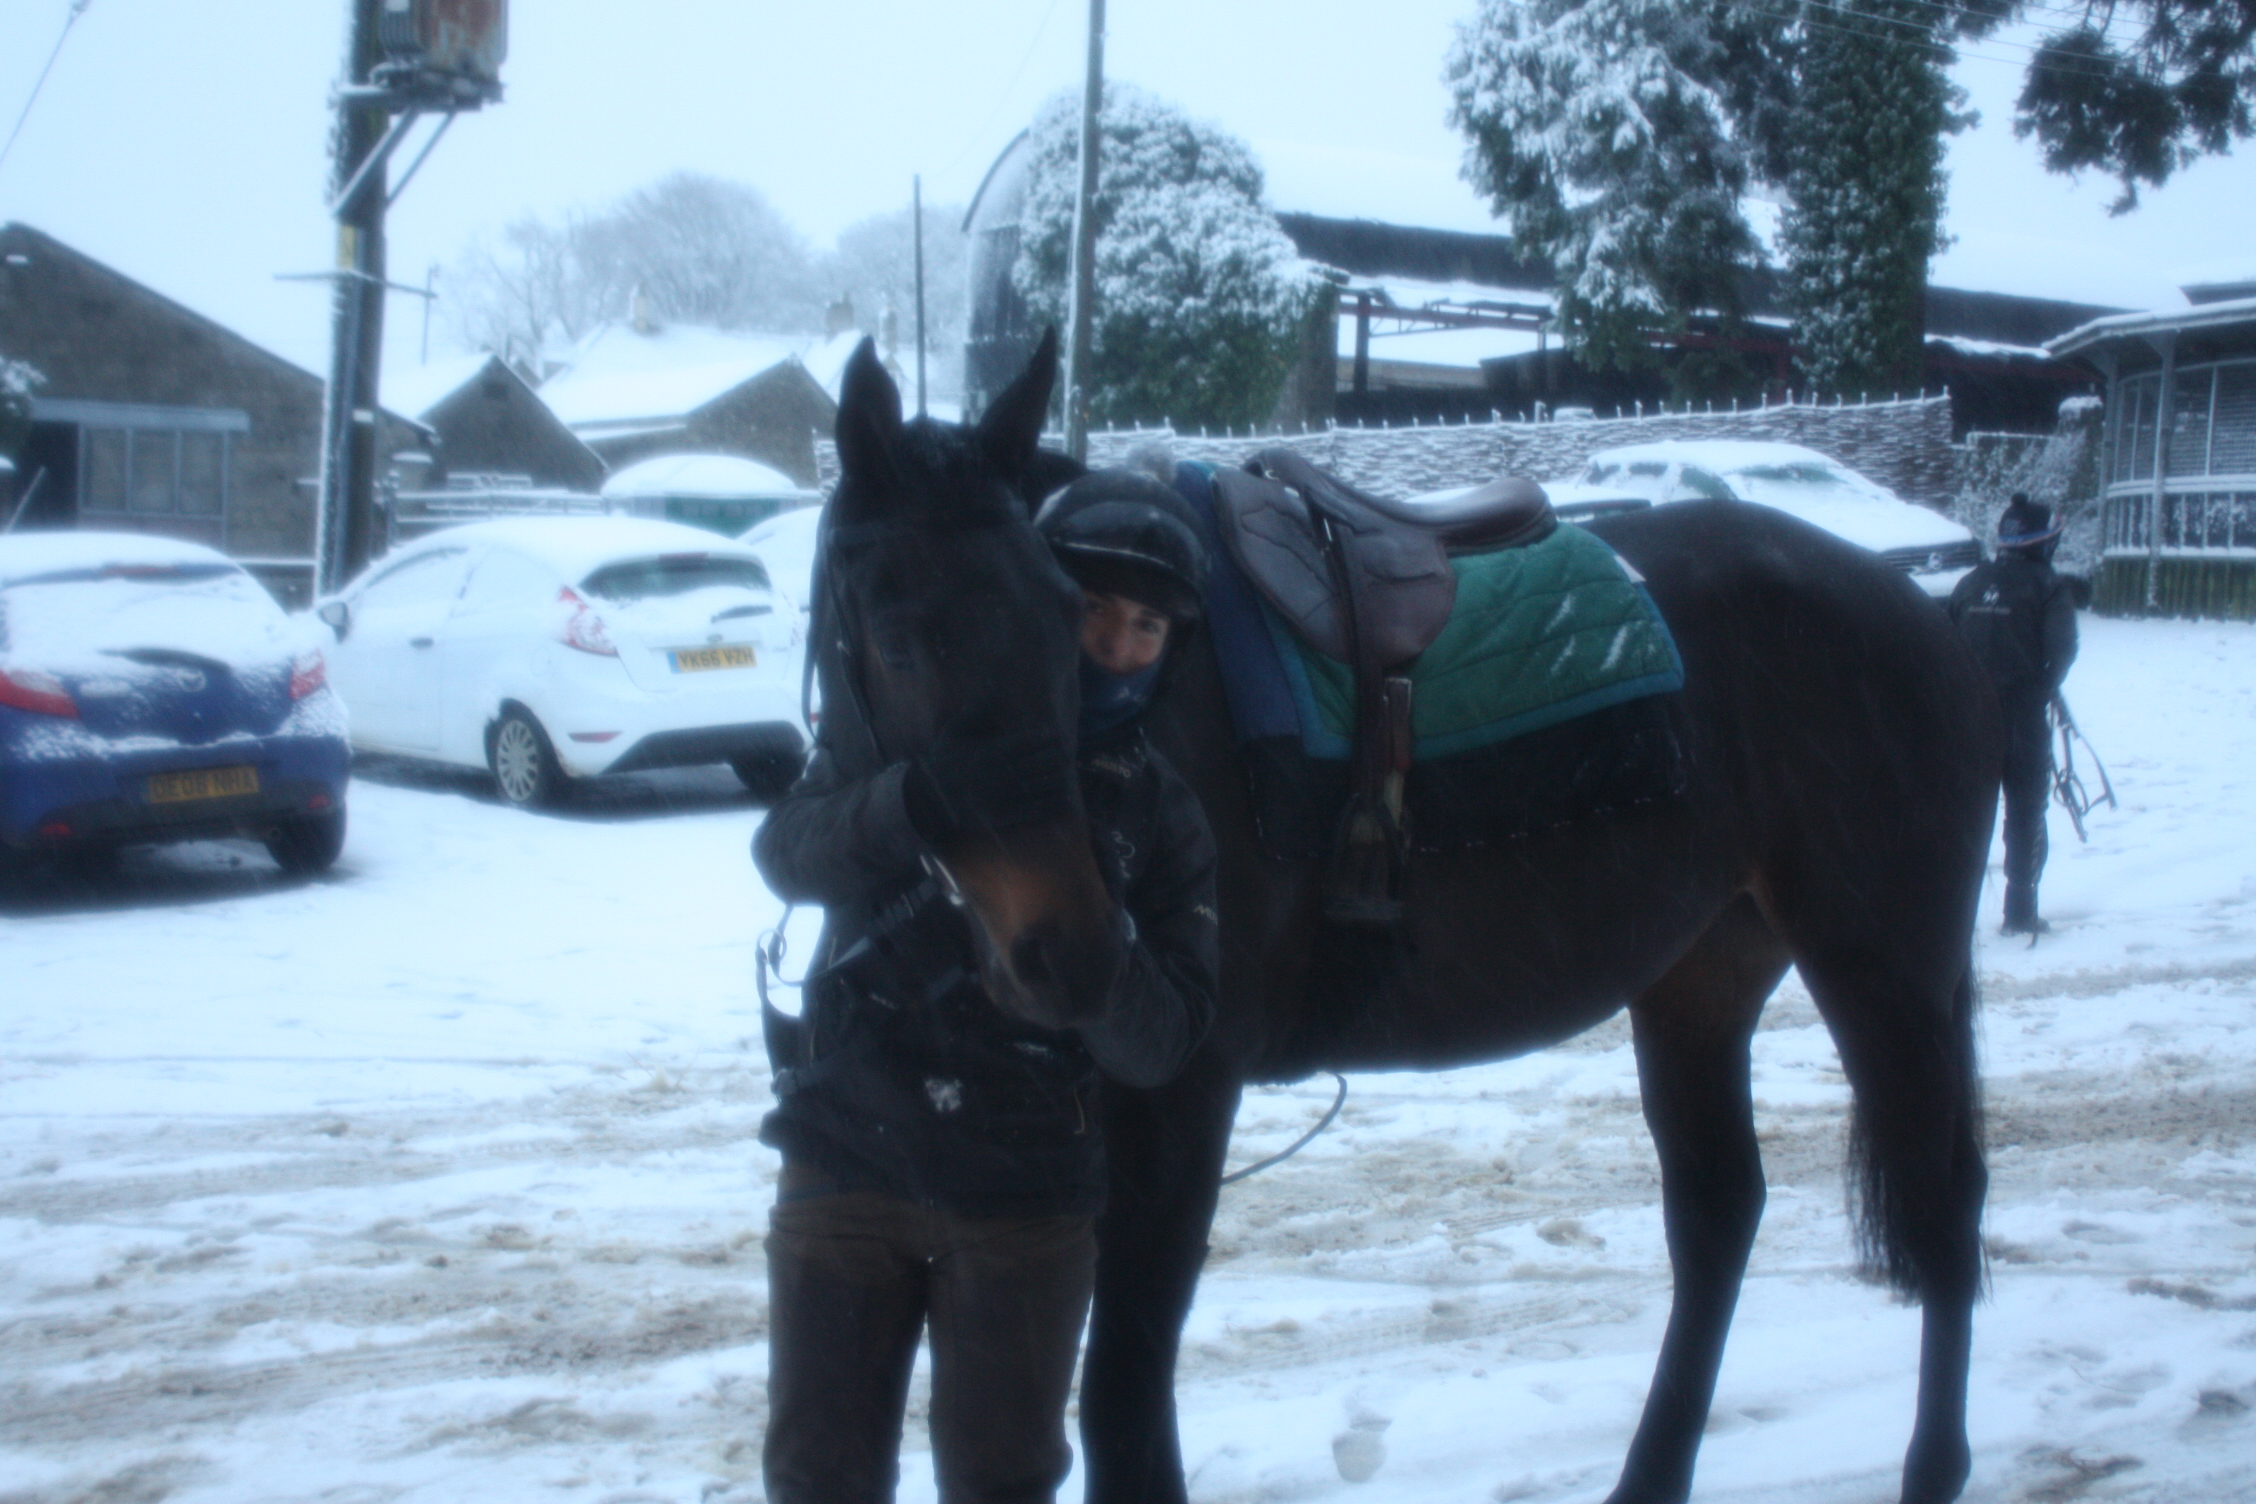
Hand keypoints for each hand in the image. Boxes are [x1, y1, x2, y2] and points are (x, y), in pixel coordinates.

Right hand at [904, 729, 1075, 842]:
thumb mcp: (953, 733)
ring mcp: (999, 798)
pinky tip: (1059, 798)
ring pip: (1036, 788)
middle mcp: (996, 776)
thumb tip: (994, 690)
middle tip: (1066, 751)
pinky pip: (1030, 812)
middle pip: (1034, 764)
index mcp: (986, 754)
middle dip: (1053, 757)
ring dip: (1054, 779)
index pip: (1021, 743)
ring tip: (1065, 771)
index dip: (1041, 738)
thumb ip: (975, 712)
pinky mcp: (1001, 818)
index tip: (1053, 734)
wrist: (926, 801)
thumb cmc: (942, 763)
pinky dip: (1048, 805)